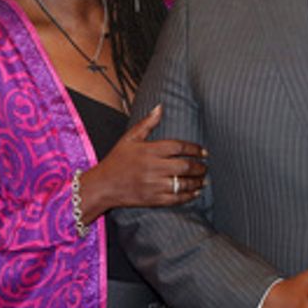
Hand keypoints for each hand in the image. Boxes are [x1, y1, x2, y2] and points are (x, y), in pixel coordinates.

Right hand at [79, 105, 207, 217]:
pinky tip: (194, 193)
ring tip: (203, 179)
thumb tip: (160, 107)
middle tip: (205, 166)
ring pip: (183, 184)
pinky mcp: (153, 200)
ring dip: (197, 182)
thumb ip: (147, 123)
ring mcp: (153, 185)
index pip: (179, 147)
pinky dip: (188, 196)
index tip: (204, 152)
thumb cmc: (116, 160)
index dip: (194, 149)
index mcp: (149, 150)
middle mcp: (153, 167)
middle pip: (185, 166)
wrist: (102, 186)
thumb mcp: (129, 138)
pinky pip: (176, 199)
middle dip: (199, 167)